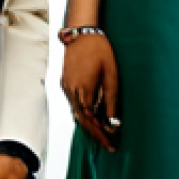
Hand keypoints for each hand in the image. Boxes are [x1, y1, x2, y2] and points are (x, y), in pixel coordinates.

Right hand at [61, 31, 119, 151]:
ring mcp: (66, 87)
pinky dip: (83, 113)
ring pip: (76, 113)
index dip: (101, 133)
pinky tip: (93, 117)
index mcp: (83, 90)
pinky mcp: (65, 83)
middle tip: (109, 144)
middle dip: (95, 134)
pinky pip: (74, 104)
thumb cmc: (100, 51)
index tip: (112, 143)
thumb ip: (110, 100)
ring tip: (103, 134)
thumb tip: (112, 122)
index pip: (91, 121)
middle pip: (82, 121)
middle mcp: (71, 91)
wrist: (82, 33)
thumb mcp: (111, 75)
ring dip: (89, 125)